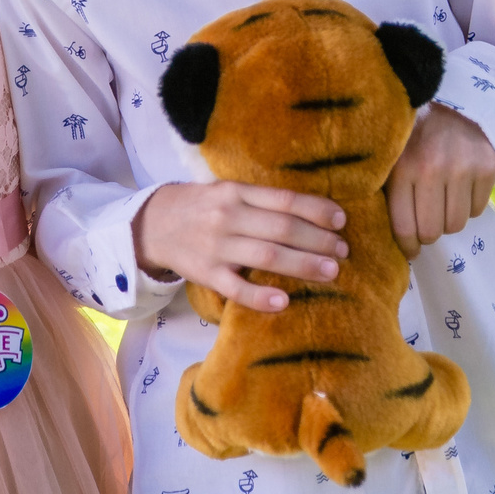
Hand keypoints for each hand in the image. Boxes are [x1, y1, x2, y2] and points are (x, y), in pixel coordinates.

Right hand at [133, 181, 348, 311]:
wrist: (151, 224)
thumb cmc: (199, 207)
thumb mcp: (226, 192)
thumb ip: (260, 201)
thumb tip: (310, 212)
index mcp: (235, 193)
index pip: (284, 200)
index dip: (316, 210)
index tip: (341, 220)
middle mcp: (227, 217)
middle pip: (282, 228)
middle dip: (318, 240)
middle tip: (343, 251)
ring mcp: (216, 247)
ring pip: (267, 256)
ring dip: (303, 264)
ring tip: (330, 271)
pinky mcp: (206, 274)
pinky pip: (237, 288)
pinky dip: (261, 296)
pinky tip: (284, 301)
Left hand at [386, 104, 494, 257]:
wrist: (448, 102)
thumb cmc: (411, 137)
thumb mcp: (388, 159)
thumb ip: (384, 192)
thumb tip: (382, 235)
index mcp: (401, 169)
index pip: (404, 228)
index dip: (407, 246)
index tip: (410, 249)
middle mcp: (432, 170)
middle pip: (432, 232)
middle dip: (427, 234)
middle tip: (426, 224)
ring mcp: (462, 168)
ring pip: (456, 225)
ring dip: (448, 221)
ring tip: (441, 203)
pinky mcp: (487, 167)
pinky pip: (477, 210)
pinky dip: (468, 206)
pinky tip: (459, 189)